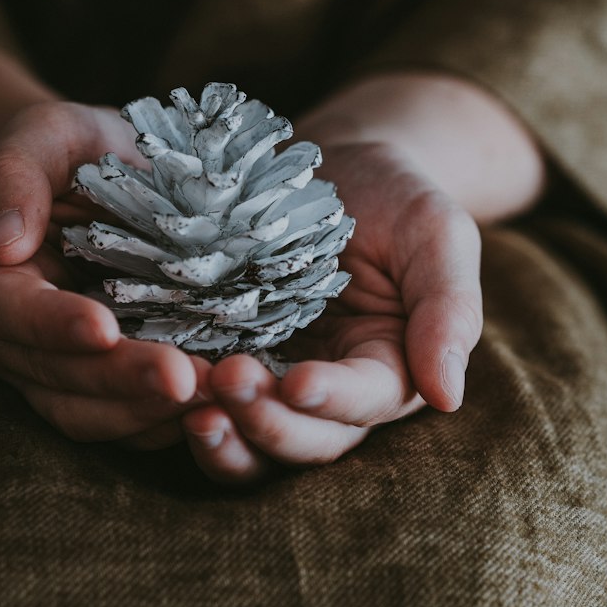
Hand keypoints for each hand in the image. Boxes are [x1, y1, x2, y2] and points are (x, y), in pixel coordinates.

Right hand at [0, 99, 205, 450]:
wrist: (97, 173)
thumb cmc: (70, 147)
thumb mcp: (44, 133)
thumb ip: (16, 176)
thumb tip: (3, 245)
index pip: (6, 311)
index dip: (53, 325)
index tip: (105, 329)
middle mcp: (2, 336)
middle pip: (51, 375)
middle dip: (119, 380)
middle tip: (184, 378)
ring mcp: (44, 369)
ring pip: (85, 413)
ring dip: (147, 413)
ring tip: (212, 395)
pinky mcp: (91, 386)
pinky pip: (121, 422)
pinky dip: (164, 423)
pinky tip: (216, 407)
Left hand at [180, 138, 483, 482]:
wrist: (330, 165)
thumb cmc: (395, 195)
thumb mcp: (438, 234)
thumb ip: (449, 309)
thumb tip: (448, 396)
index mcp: (389, 370)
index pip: (366, 403)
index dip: (332, 401)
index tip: (299, 381)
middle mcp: (331, 393)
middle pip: (306, 440)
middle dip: (267, 422)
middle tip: (227, 382)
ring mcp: (273, 380)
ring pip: (252, 441)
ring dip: (223, 434)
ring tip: (191, 405)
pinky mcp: (223, 358)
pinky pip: (206, 404)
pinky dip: (182, 408)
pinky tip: (157, 383)